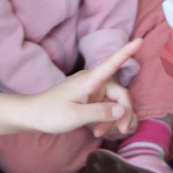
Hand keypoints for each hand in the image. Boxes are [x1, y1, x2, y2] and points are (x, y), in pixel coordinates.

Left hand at [0, 39, 142, 138]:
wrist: (32, 116)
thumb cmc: (50, 113)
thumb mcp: (75, 115)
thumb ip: (100, 112)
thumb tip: (122, 108)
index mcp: (89, 80)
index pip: (112, 63)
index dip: (126, 51)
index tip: (140, 40)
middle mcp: (93, 82)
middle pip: (121, 94)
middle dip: (125, 112)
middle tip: (122, 130)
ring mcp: (92, 91)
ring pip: (115, 103)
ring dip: (114, 119)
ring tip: (101, 132)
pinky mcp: (90, 100)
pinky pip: (107, 108)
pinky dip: (106, 120)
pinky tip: (98, 130)